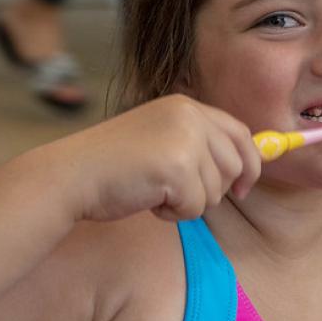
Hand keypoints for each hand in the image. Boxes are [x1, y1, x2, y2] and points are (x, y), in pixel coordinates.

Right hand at [37, 94, 260, 222]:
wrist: (71, 175)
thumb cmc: (113, 165)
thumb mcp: (161, 139)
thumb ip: (196, 145)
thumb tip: (242, 171)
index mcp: (186, 106)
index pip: (240, 132)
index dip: (250, 162)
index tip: (244, 187)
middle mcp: (190, 116)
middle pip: (235, 164)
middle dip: (215, 189)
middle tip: (181, 195)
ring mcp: (186, 139)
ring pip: (216, 189)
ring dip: (188, 202)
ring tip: (154, 191)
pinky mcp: (178, 167)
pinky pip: (196, 207)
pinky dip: (173, 213)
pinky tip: (147, 200)